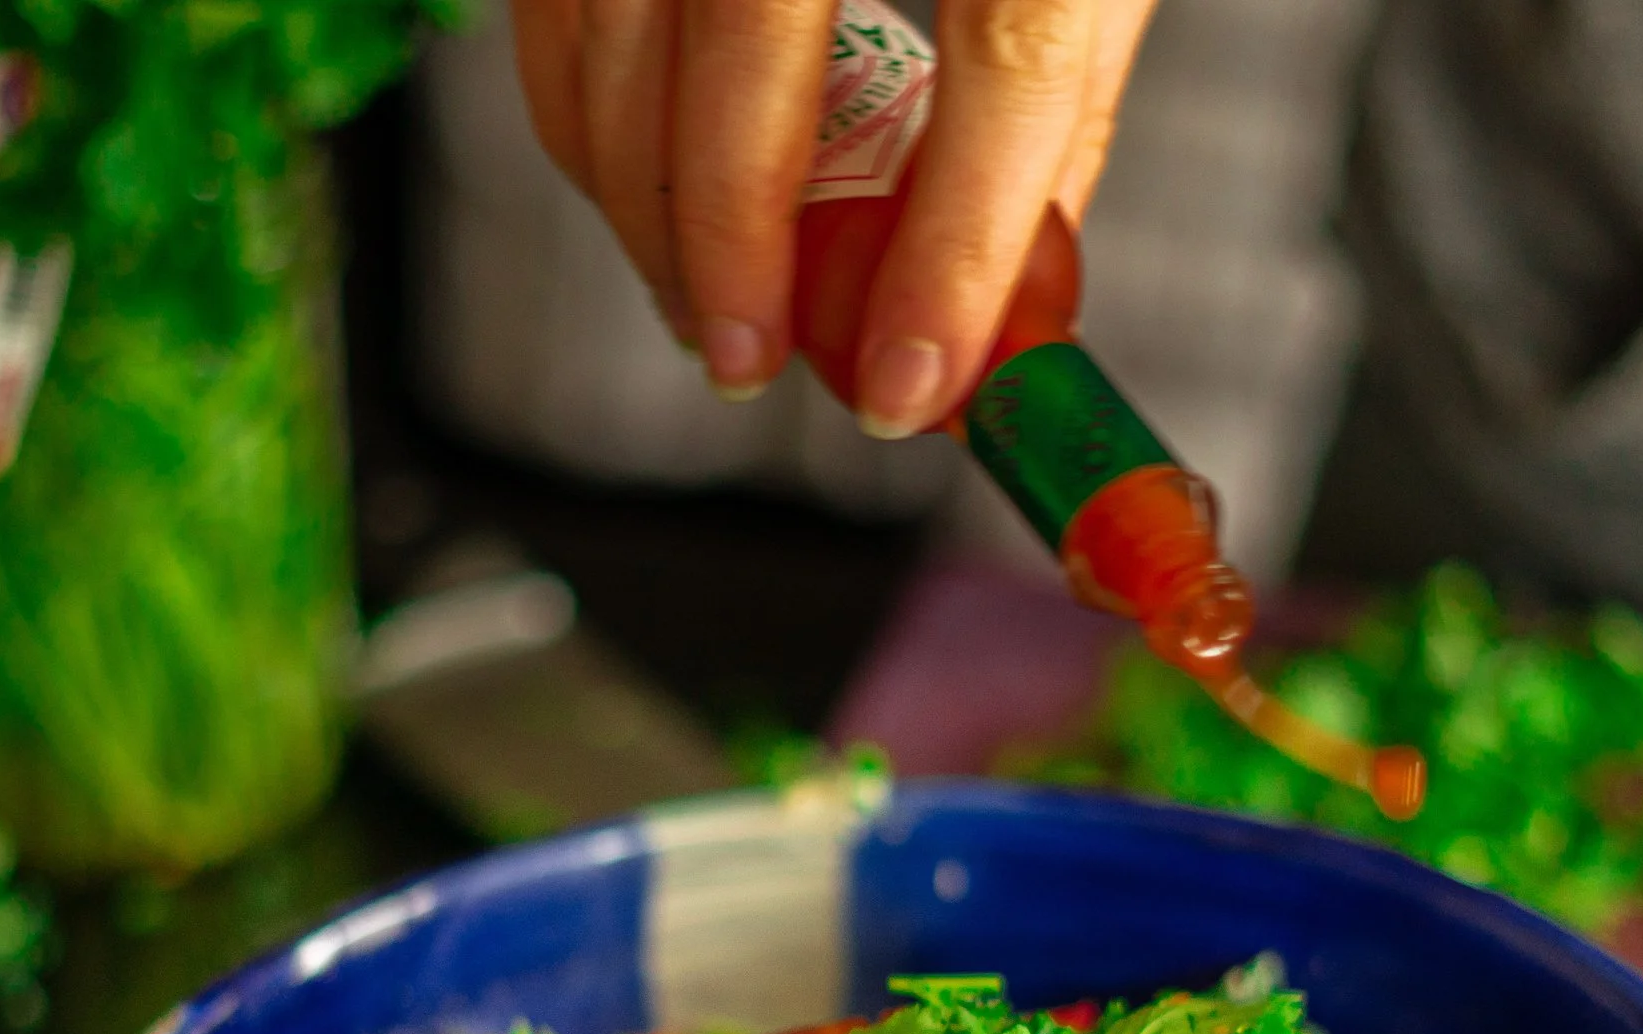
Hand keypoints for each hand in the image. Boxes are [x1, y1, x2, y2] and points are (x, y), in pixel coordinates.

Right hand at [512, 0, 1160, 435]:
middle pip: (751, 43)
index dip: (953, 246)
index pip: (1007, 49)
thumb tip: (998, 290)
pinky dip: (579, 97)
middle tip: (751, 355)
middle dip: (730, 235)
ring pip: (613, 22)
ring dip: (635, 188)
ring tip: (696, 302)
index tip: (914, 388)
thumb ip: (1062, 98)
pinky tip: (630, 181)